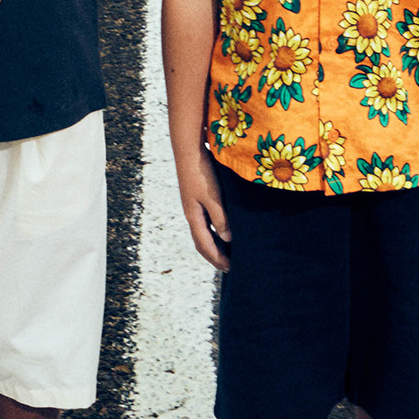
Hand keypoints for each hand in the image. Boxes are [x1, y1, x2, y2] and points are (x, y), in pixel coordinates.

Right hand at [176, 144, 230, 271]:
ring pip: (203, 231)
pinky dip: (215, 229)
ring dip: (214, 243)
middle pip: (201, 241)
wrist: (189, 150)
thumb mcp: (213, 197)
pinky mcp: (197, 196)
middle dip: (213, 255)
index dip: (216, 258)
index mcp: (193, 216)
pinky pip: (206, 220)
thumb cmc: (202, 173)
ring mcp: (193, 205)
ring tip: (227, 251)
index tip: (229, 269)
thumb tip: (227, 240)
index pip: (204, 245)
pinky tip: (224, 227)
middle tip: (228, 266)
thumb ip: (221, 218)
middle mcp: (192, 213)